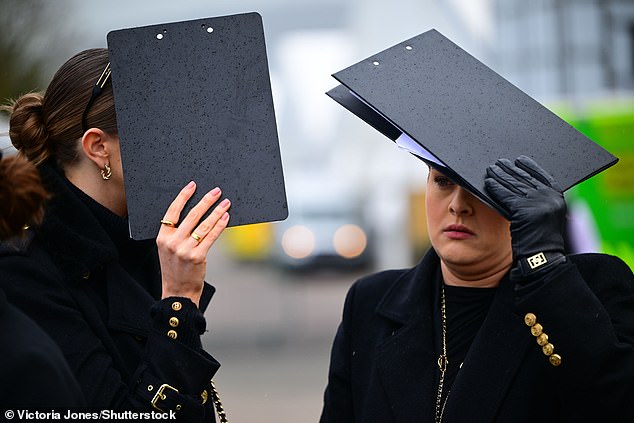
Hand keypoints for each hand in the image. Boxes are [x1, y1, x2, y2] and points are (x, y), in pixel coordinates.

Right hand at [156, 181, 230, 305]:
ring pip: (204, 225)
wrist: (178, 292)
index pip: (172, 211)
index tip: (193, 186)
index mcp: (162, 237)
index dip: (183, 197)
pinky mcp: (197, 257)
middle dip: (206, 201)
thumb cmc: (175, 269)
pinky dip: (220, 225)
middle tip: (216, 191)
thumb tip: (196, 213)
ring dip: (217, 211)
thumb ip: (176, 233)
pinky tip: (226, 218)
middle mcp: (172, 242)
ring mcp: (184, 249)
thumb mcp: (168, 249)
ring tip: (225, 203)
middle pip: (191, 215)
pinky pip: (211, 237)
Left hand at [484, 155, 565, 277]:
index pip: (541, 175)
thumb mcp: (545, 215)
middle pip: (525, 179)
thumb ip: (539, 200)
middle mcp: (550, 198)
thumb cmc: (539, 238)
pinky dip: (495, 188)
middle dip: (510, 170)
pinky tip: (488, 183)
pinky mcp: (523, 211)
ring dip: (500, 176)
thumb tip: (522, 180)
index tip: (518, 159)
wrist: (541, 259)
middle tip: (498, 162)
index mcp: (558, 196)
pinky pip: (506, 195)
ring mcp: (538, 204)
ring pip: (514, 185)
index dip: (529, 167)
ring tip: (490, 169)